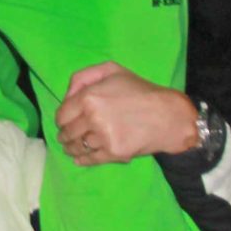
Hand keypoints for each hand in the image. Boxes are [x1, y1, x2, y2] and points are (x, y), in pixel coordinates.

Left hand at [54, 61, 199, 166]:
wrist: (168, 115)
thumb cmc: (140, 90)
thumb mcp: (111, 70)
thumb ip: (83, 77)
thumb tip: (66, 97)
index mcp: (89, 97)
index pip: (63, 115)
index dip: (61, 120)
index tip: (64, 123)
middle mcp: (93, 117)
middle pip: (68, 133)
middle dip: (64, 136)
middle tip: (65, 138)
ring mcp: (104, 137)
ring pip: (78, 147)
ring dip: (71, 149)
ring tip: (71, 149)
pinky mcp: (114, 152)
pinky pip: (91, 159)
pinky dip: (82, 160)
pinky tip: (79, 159)